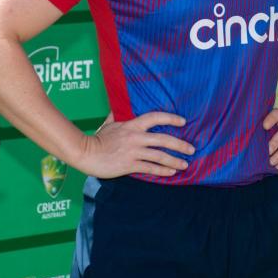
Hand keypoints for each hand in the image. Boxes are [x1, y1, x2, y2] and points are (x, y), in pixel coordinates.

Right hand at [78, 111, 194, 178]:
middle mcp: (135, 137)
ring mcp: (133, 152)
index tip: (183, 122)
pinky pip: (150, 168)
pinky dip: (162, 170)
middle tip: (192, 149)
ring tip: (185, 164)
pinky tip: (171, 172)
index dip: (170, 118)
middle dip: (180, 144)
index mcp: (132, 125)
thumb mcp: (110, 122)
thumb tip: (122, 105)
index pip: (155, 117)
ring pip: (159, 156)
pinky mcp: (129, 165)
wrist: (85, 153)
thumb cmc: (97, 138)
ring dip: (175, 160)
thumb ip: (119, 115)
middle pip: (163, 139)